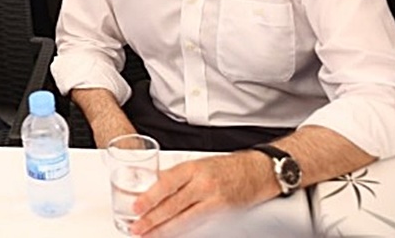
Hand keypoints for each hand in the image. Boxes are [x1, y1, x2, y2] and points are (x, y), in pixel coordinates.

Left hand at [130, 153, 279, 236]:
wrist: (259, 170)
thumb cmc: (228, 166)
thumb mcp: (199, 164)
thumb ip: (178, 176)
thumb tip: (154, 186)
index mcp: (193, 167)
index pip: (166, 183)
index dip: (150, 197)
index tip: (136, 207)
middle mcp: (203, 183)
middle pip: (173, 204)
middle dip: (152, 218)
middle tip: (136, 227)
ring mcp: (213, 199)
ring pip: (184, 218)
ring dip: (164, 228)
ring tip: (148, 234)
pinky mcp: (223, 212)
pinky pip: (198, 223)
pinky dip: (182, 229)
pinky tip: (171, 233)